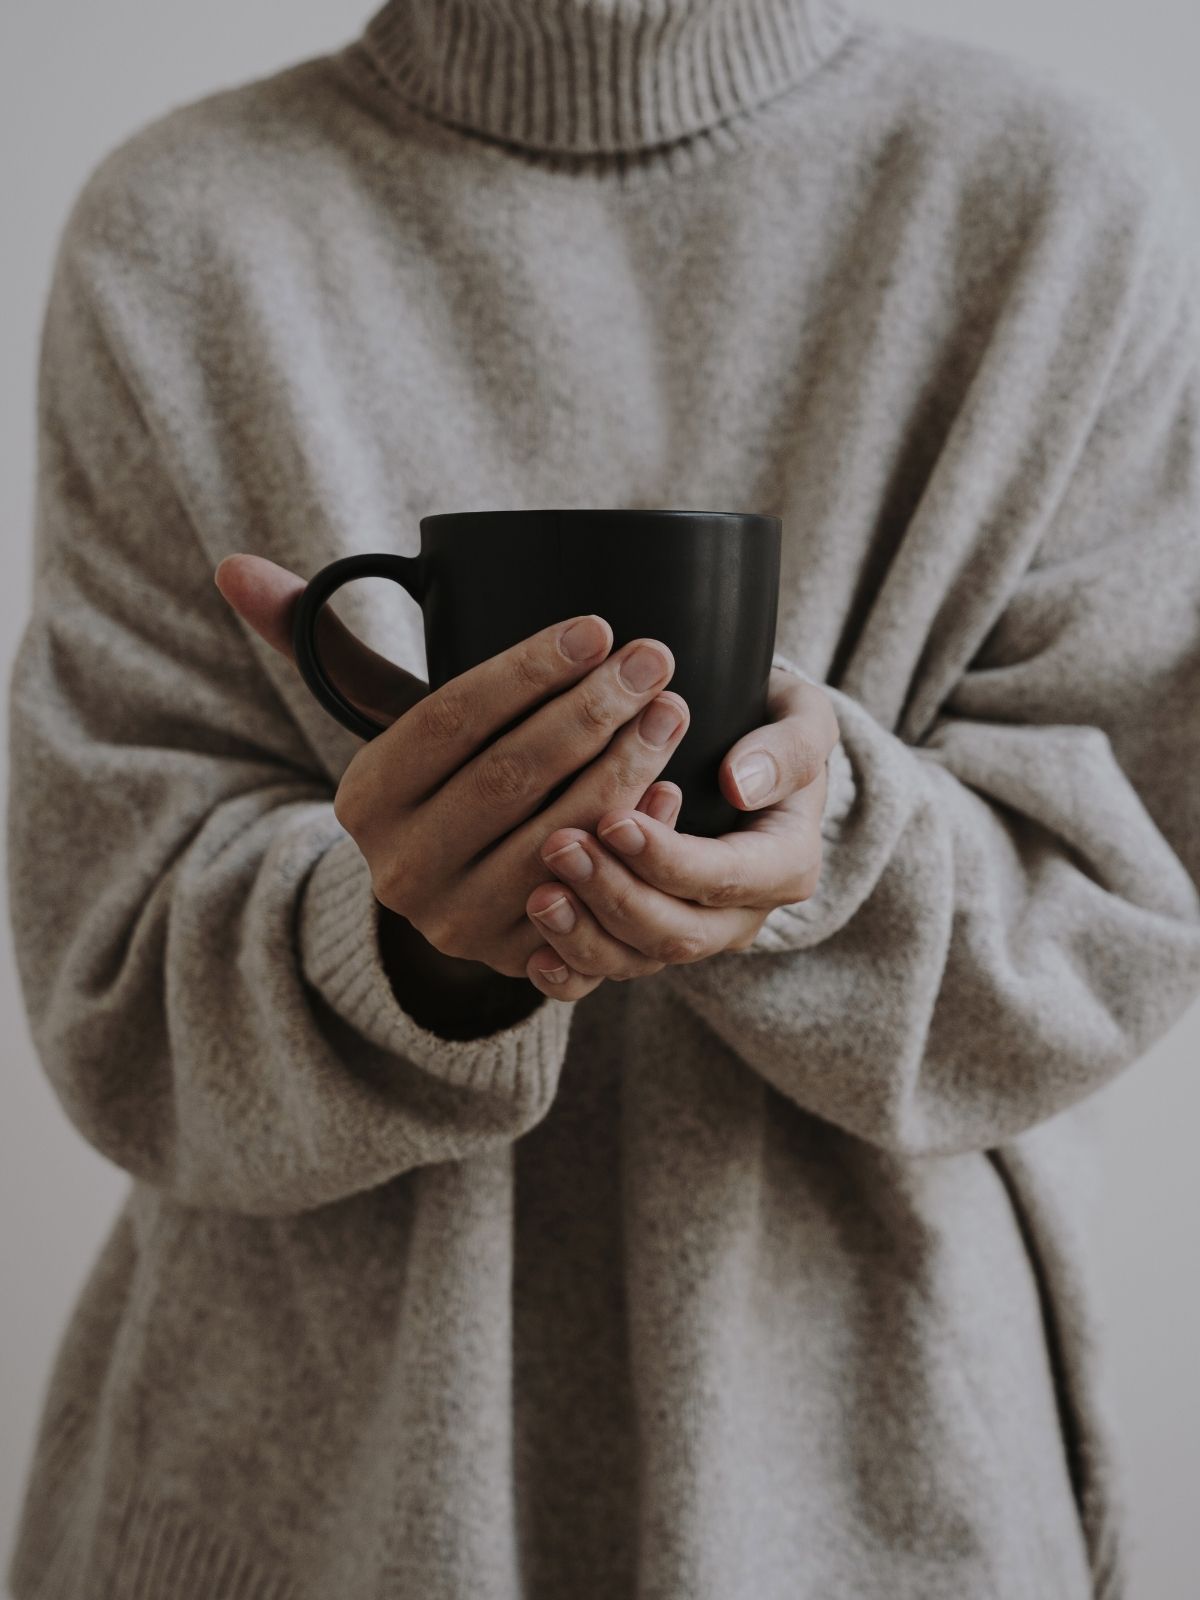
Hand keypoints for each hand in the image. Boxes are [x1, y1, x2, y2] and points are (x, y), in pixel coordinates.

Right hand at [212, 553, 689, 991]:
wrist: (447, 902)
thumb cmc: (434, 785)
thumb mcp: (383, 722)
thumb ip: (329, 647)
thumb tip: (234, 565)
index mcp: (364, 799)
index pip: (451, 720)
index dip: (529, 671)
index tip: (598, 626)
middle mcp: (400, 869)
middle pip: (510, 777)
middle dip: (591, 710)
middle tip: (654, 659)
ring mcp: (461, 925)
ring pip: (557, 837)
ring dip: (626, 770)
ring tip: (673, 710)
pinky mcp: (521, 962)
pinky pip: (591, 900)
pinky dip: (635, 843)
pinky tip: (673, 791)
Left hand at [523, 667, 840, 998]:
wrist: (743, 755)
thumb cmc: (770, 726)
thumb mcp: (803, 718)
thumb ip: (788, 748)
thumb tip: (741, 784)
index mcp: (784, 865)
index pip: (723, 877)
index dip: (666, 858)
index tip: (614, 821)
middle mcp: (740, 915)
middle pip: (677, 932)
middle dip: (614, 895)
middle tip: (559, 846)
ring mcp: (691, 934)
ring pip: (637, 961)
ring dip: (583, 934)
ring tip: (539, 894)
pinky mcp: (645, 942)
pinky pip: (606, 976)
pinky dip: (570, 974)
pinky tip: (534, 957)